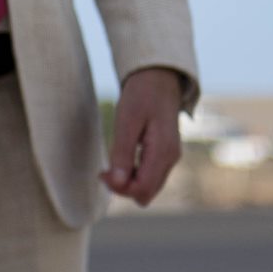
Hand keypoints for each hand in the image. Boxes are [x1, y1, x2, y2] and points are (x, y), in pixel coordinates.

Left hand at [103, 66, 184, 205]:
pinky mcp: (165, 154)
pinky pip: (150, 176)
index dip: (119, 188)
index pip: (142, 190)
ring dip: (128, 181)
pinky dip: (134, 174)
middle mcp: (171, 159)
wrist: (159, 78)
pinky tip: (123, 158)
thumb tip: (117, 184)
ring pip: (148, 187)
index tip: (102, 173)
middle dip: (123, 187)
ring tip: (112, 162)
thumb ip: (122, 153)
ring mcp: (170, 158)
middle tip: (105, 169)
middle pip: (146, 193)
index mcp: (163, 152)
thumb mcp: (127, 121)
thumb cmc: (141, 95)